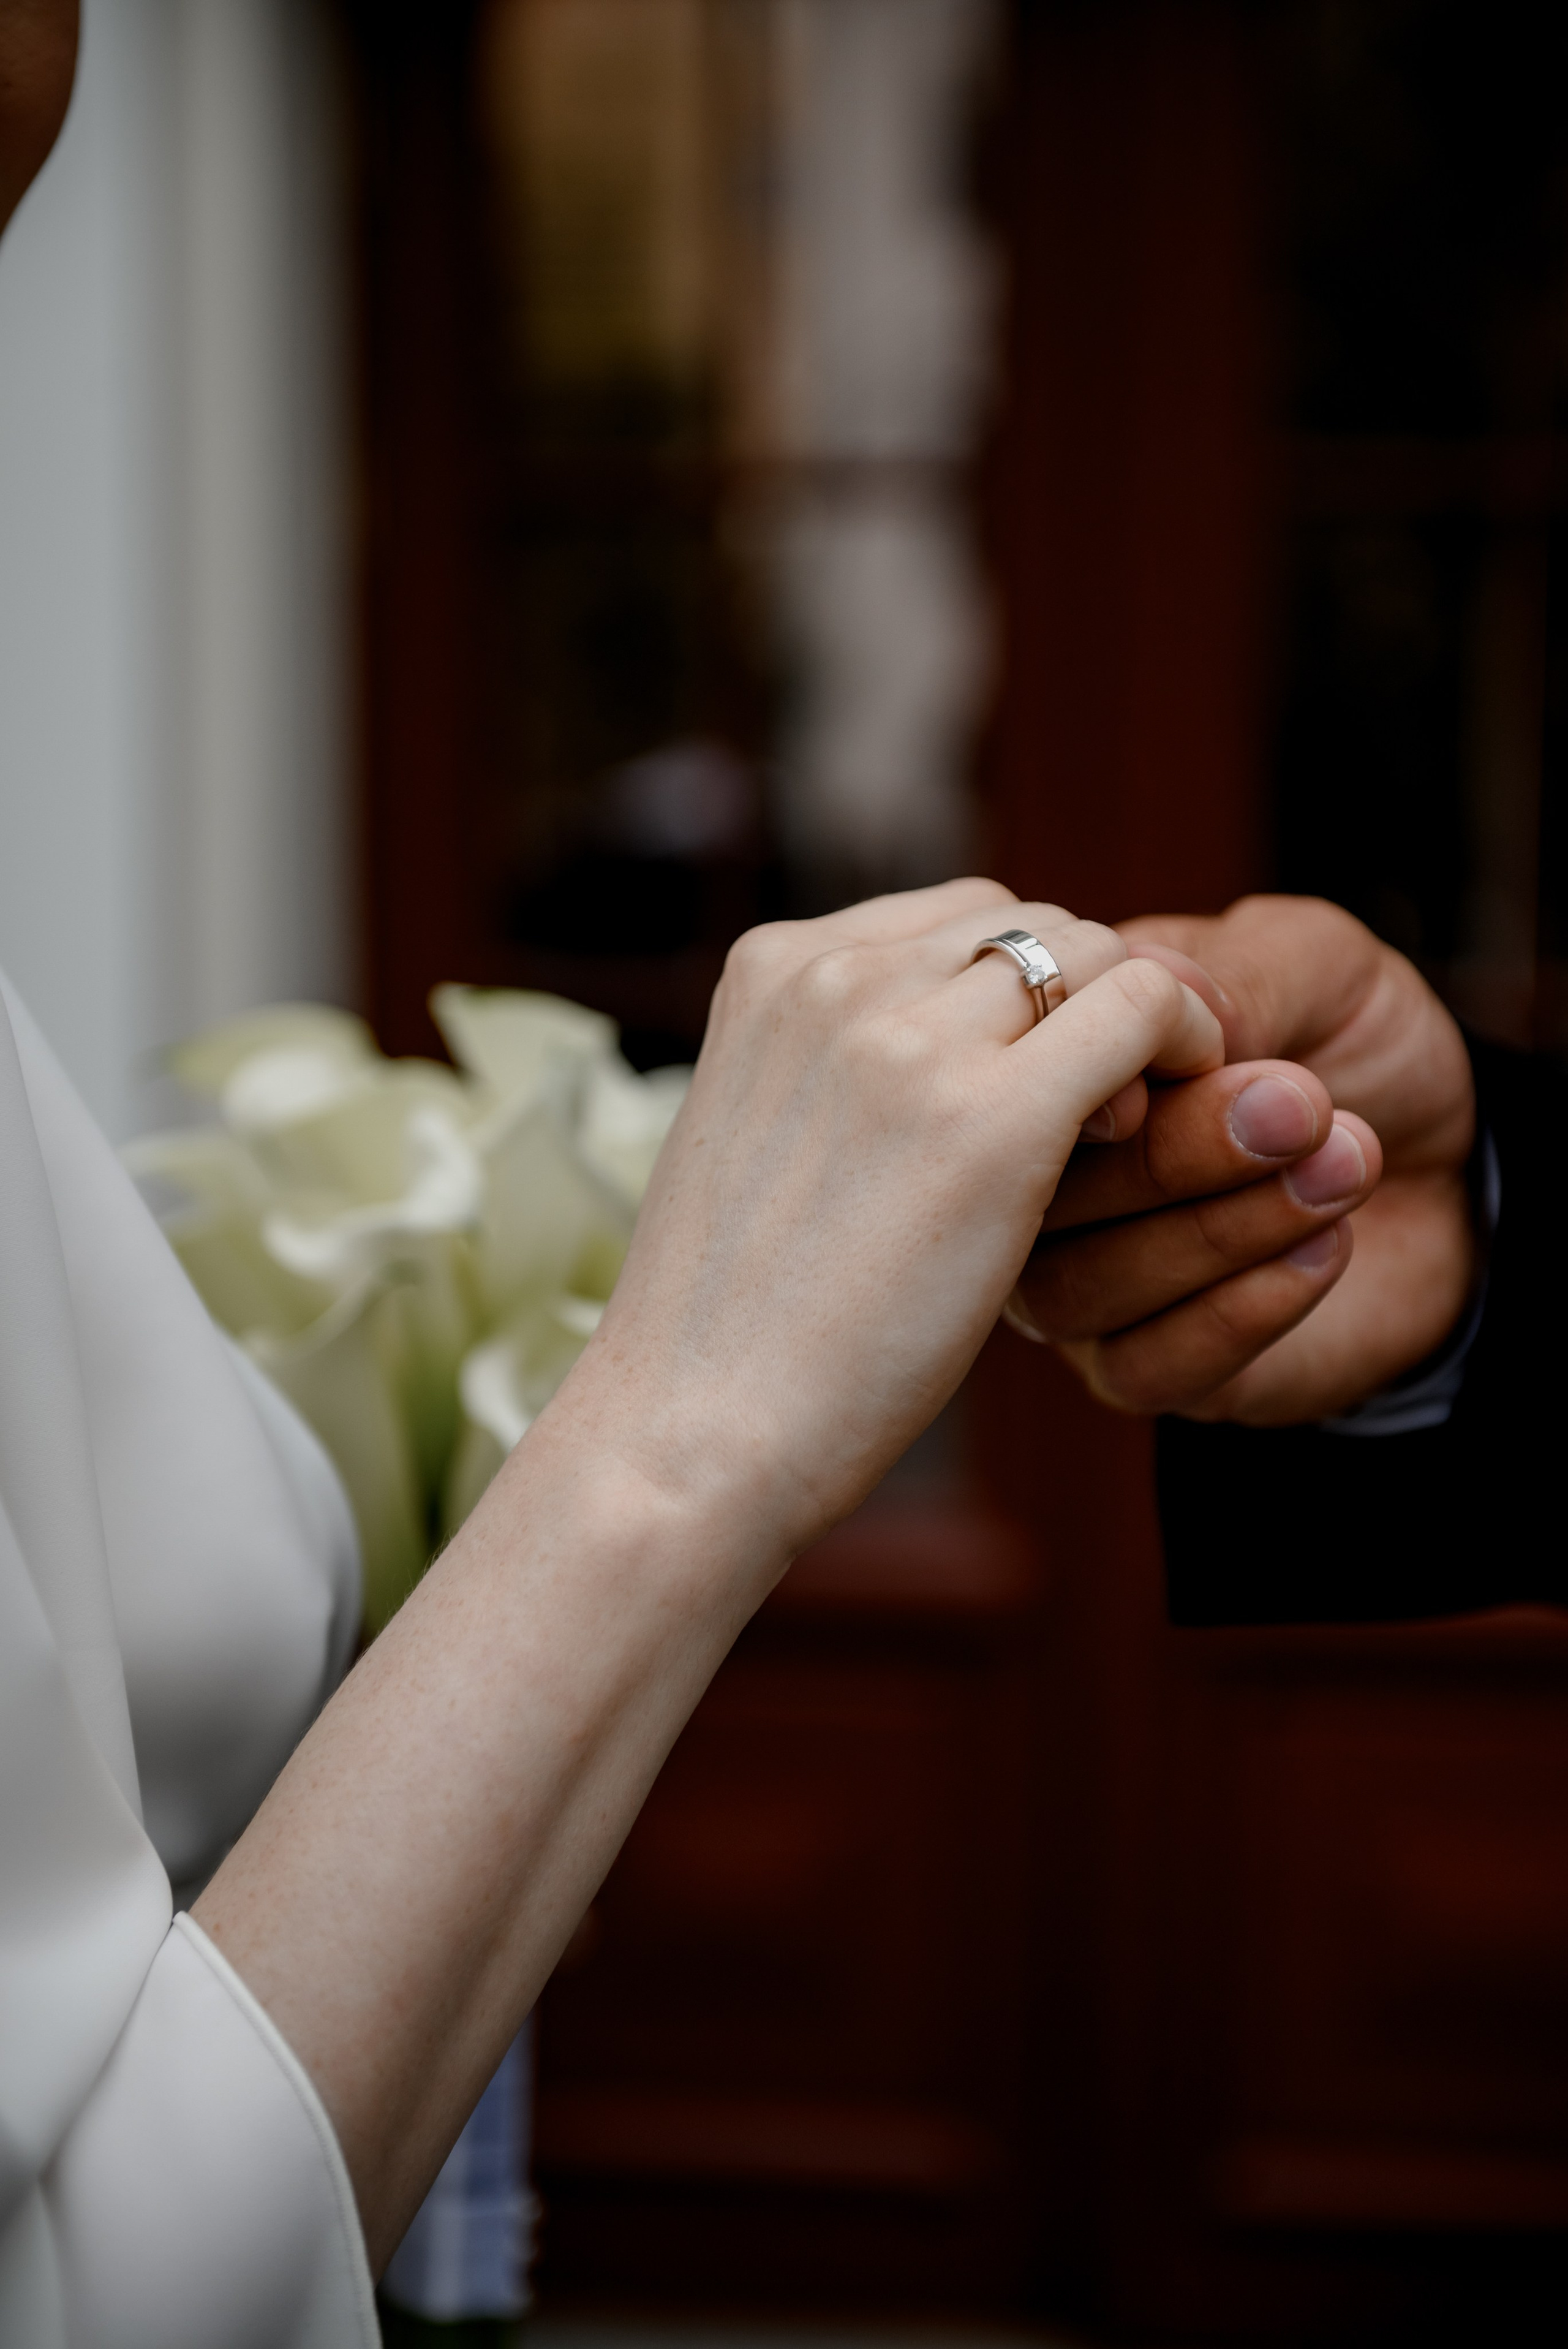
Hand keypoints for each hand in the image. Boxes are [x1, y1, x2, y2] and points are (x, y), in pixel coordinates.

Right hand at [602, 878, 1223, 1552]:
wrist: (693, 1430)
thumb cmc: (734, 1323)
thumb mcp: (764, 1139)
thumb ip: (842, 1068)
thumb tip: (948, 1050)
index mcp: (771, 967)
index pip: (954, 918)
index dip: (1027, 988)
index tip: (1050, 1070)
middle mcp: (835, 977)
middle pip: (1030, 926)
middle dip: (1089, 999)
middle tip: (1117, 1102)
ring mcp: (908, 1043)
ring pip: (1097, 955)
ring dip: (1142, 1025)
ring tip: (1133, 1129)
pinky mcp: (991, 1121)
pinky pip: (1142, 1012)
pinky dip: (1184, 1047)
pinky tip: (1167, 1130)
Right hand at [1013, 896, 1476, 1424]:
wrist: (1450, 1162)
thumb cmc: (1354, 1046)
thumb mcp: (1315, 966)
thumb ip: (1233, 976)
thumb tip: (1156, 989)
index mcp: (1049, 1065)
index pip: (1011, 1076)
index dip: (1087, 1069)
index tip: (1210, 1047)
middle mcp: (1034, 1182)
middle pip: (1034, 1195)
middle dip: (1177, 1152)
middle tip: (1303, 1105)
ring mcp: (1075, 1280)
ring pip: (1077, 1290)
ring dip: (1219, 1231)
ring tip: (1346, 1166)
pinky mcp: (1137, 1369)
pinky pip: (1142, 1367)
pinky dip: (1236, 1315)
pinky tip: (1327, 1249)